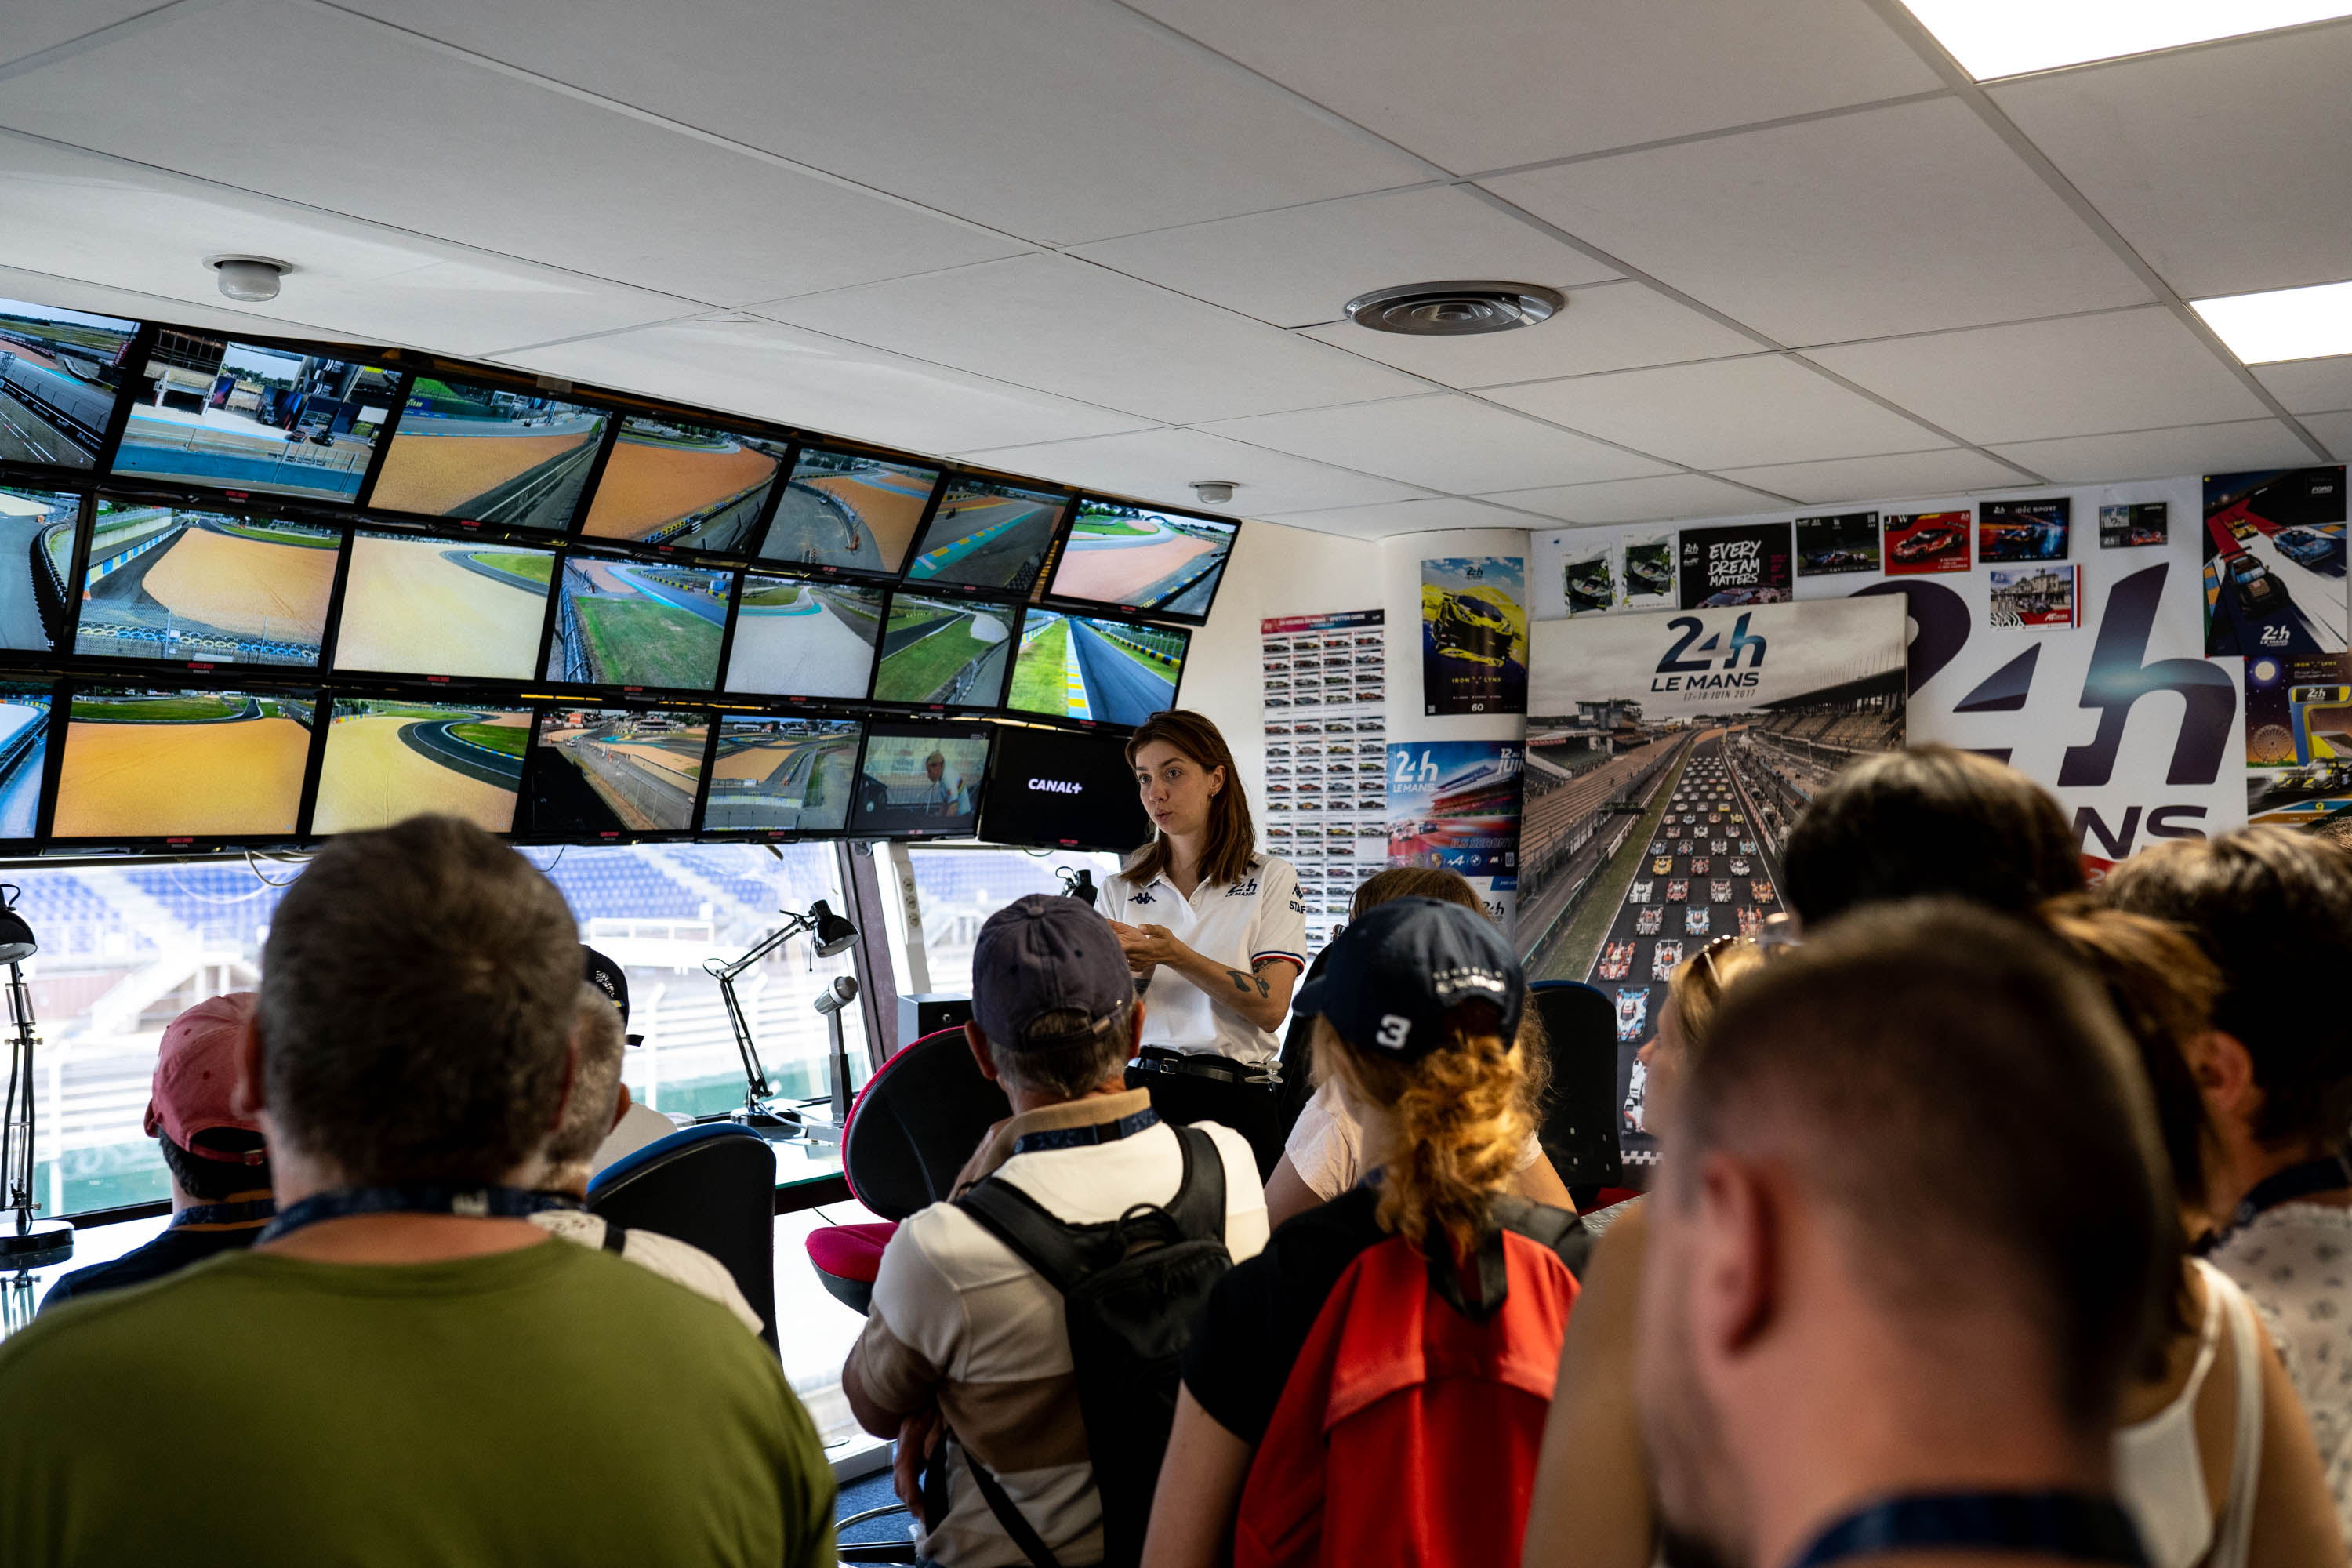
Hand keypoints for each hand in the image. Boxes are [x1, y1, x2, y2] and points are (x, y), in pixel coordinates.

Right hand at [894, 1408, 942, 1523]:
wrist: (928, 1383)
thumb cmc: (936, 1399)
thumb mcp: (940, 1414)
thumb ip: (934, 1434)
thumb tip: (926, 1456)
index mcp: (909, 1438)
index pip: (905, 1474)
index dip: (913, 1496)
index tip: (923, 1512)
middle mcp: (902, 1445)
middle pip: (899, 1481)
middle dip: (911, 1502)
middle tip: (925, 1518)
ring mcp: (903, 1446)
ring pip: (899, 1478)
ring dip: (909, 1496)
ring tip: (923, 1511)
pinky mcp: (909, 1446)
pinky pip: (905, 1471)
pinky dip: (910, 1486)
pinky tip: (920, 1494)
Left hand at [1116, 922, 1185, 970]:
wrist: (1172, 954)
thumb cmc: (1166, 940)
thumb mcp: (1162, 931)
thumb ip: (1151, 928)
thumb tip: (1140, 927)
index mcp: (1147, 947)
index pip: (1129, 948)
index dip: (1119, 946)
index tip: (1111, 940)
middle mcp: (1143, 957)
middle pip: (1124, 955)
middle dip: (1115, 949)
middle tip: (1108, 942)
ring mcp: (1141, 964)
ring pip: (1124, 961)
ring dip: (1117, 955)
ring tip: (1112, 948)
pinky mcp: (1139, 967)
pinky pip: (1127, 966)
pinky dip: (1122, 961)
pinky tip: (1119, 955)